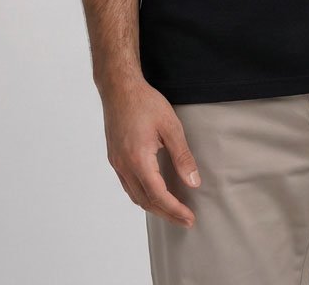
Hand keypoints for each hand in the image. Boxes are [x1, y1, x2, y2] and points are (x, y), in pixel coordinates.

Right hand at [99, 73, 201, 228]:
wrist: (119, 88)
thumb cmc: (145, 102)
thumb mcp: (171, 126)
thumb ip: (182, 156)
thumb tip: (193, 182)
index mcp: (138, 159)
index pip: (158, 195)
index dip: (174, 209)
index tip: (189, 218)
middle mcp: (124, 166)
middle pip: (145, 201)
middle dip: (166, 214)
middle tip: (185, 221)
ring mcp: (117, 163)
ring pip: (134, 196)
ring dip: (153, 207)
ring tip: (172, 211)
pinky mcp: (114, 158)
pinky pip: (128, 185)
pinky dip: (142, 195)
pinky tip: (152, 193)